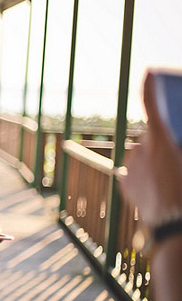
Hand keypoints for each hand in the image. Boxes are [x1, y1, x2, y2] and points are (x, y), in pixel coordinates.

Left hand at [119, 72, 181, 226]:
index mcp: (160, 140)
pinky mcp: (124, 181)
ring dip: (153, 158)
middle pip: (152, 135)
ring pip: (143, 154)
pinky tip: (158, 186)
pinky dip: (144, 173)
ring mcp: (130, 165)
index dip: (149, 87)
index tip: (148, 74)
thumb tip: (173, 140)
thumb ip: (177, 144)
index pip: (150, 104)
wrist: (174, 227)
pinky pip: (135, 170)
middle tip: (175, 156)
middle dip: (163, 140)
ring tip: (170, 176)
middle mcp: (140, 148)